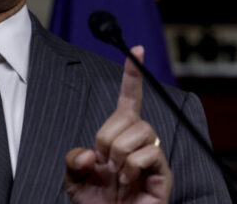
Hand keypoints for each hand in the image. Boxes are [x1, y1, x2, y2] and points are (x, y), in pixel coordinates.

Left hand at [64, 46, 172, 203]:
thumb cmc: (95, 203)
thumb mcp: (73, 177)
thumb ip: (73, 159)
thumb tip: (88, 153)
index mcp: (119, 137)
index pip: (129, 100)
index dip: (132, 76)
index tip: (136, 49)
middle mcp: (140, 142)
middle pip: (130, 118)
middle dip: (108, 137)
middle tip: (104, 162)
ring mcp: (153, 158)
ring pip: (141, 132)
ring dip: (120, 153)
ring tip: (117, 174)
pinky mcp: (164, 174)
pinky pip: (150, 153)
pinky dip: (132, 166)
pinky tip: (127, 181)